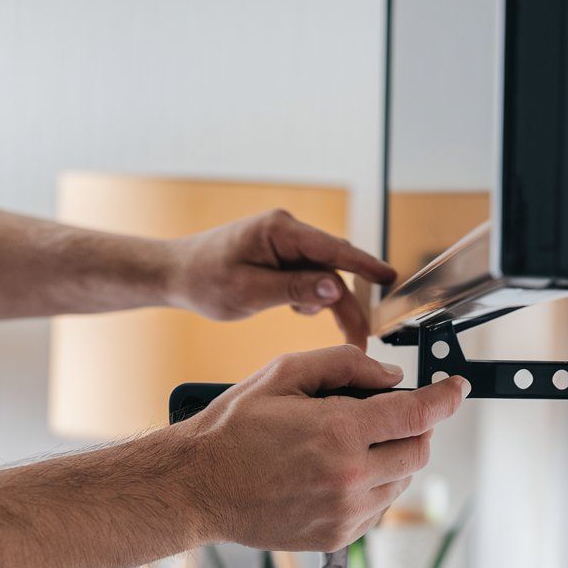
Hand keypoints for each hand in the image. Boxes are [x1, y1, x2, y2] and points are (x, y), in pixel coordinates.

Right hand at [161, 345, 468, 551]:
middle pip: (419, 451)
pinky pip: (379, 508)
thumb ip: (345, 366)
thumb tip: (391, 377)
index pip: (418, 414)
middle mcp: (350, 476)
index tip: (456, 388)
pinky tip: (340, 472)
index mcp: (340, 431)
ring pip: (402, 481)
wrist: (197, 487)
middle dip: (414, 428)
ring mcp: (345, 512)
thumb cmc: (234, 428)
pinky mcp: (337, 537)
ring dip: (393, 458)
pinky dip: (374, 487)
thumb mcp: (284, 374)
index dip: (446, 397)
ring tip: (353, 445)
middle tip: (388, 415)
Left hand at [167, 209, 395, 346]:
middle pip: (334, 266)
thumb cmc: (204, 279)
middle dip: (349, 301)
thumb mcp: (248, 290)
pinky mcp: (284, 257)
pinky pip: (310, 278)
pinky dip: (310, 298)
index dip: (365, 265)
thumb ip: (294, 289)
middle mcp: (288, 231)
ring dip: (328, 302)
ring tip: (325, 327)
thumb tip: (335, 289)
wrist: (177, 273)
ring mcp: (287, 243)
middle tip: (361, 337)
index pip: (333, 248)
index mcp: (280, 230)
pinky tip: (296, 309)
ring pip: (324, 275)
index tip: (390, 278)